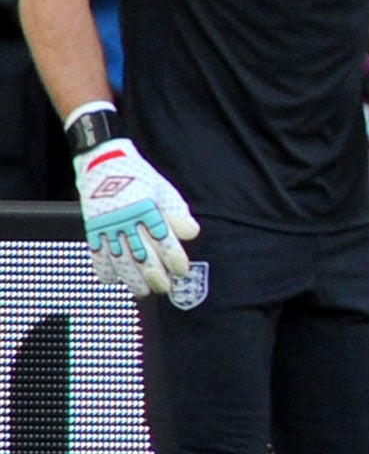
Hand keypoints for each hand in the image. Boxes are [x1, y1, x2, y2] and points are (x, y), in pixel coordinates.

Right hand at [74, 139, 199, 296]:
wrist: (103, 163)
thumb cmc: (139, 178)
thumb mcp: (164, 190)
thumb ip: (178, 213)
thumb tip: (191, 233)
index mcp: (146, 207)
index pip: (163, 238)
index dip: (173, 257)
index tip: (181, 270)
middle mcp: (126, 218)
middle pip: (141, 254)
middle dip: (155, 274)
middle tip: (166, 286)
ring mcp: (107, 225)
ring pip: (120, 259)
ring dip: (132, 278)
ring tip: (144, 290)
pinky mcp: (92, 229)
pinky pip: (97, 254)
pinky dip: (104, 269)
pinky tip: (115, 279)